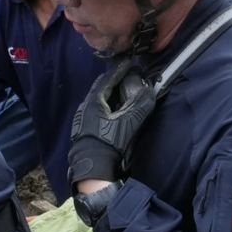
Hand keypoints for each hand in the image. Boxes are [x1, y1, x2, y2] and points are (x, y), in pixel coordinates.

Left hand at [68, 58, 154, 188]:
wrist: (92, 168)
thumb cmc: (109, 143)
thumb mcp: (128, 123)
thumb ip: (140, 105)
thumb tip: (149, 89)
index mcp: (92, 102)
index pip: (106, 80)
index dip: (119, 71)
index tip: (129, 63)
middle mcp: (84, 108)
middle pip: (100, 89)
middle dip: (113, 81)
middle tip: (127, 75)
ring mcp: (81, 119)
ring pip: (97, 100)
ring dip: (110, 94)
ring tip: (123, 90)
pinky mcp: (82, 129)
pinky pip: (95, 109)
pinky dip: (106, 104)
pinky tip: (113, 110)